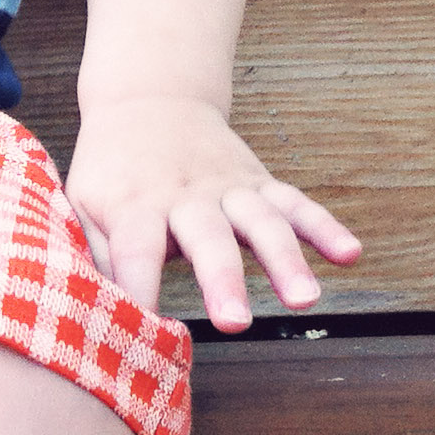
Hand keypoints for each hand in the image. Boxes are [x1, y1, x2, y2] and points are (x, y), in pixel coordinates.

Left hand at [63, 96, 360, 331]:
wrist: (149, 100)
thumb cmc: (110, 168)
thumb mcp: (83, 202)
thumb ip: (91, 252)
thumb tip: (88, 309)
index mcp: (136, 203)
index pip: (137, 252)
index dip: (139, 291)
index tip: (142, 335)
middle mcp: (187, 195)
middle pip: (209, 239)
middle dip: (224, 281)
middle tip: (235, 325)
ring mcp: (229, 187)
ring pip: (263, 222)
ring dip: (286, 260)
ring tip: (305, 300)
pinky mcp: (259, 182)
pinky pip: (297, 204)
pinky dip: (325, 227)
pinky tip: (350, 255)